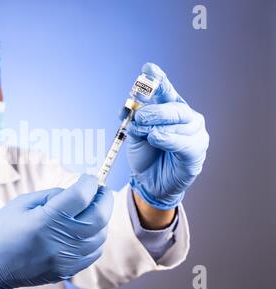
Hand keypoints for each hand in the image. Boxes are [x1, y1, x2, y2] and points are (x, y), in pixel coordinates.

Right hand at [0, 174, 113, 288]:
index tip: (89, 178)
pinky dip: (96, 236)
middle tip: (100, 189)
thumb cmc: (2, 230)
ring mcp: (66, 259)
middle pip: (99, 216)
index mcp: (45, 220)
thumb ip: (52, 195)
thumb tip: (77, 191)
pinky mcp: (67, 270)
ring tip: (92, 208)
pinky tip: (86, 228)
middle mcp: (59, 241)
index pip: (81, 196)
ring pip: (100, 235)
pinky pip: (94, 252)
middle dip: (105, 198)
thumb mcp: (22, 203)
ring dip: (101, 218)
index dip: (89, 182)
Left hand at [125, 63, 208, 209]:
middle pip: (175, 107)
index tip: (148, 68)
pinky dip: (170, 139)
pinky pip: (185, 143)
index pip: (166, 92)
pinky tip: (157, 138)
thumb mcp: (134, 135)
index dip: (158, 80)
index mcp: (170, 110)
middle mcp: (186, 119)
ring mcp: (194, 135)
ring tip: (145, 133)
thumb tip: (130, 108)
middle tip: (139, 116)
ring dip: (159, 126)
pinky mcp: (196, 153)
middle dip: (156, 110)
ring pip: (181, 124)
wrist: (149, 182)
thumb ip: (134, 120)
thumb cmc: (145, 155)